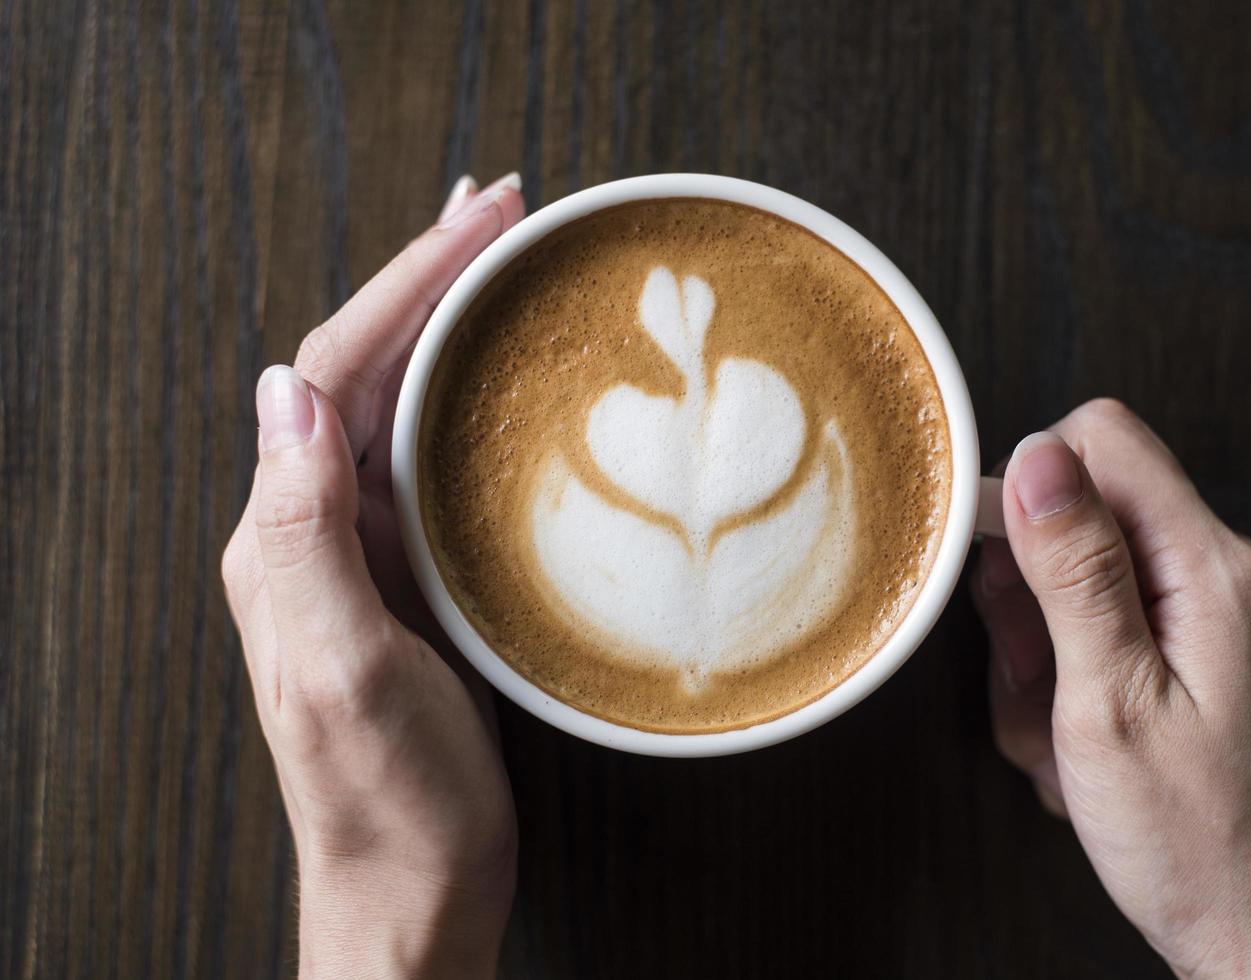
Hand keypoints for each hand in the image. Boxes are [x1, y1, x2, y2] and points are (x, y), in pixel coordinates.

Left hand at [222, 174, 525, 977]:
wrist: (413, 894)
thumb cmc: (387, 803)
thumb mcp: (342, 670)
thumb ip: (302, 534)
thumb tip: (286, 393)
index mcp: (286, 537)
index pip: (335, 371)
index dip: (407, 284)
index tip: (478, 222)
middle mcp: (315, 529)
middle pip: (367, 367)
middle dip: (432, 277)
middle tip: (506, 210)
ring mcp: (366, 552)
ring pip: (403, 403)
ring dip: (450, 322)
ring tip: (505, 259)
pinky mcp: (414, 579)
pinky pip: (435, 458)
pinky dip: (473, 395)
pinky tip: (510, 378)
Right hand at [973, 399, 1250, 978]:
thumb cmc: (1195, 842)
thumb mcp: (1109, 704)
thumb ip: (1073, 571)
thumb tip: (1034, 457)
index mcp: (1215, 569)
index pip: (1101, 439)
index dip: (1027, 488)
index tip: (994, 573)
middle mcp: (1228, 572)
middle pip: (1082, 515)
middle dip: (1030, 605)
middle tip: (1041, 689)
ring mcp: (1220, 613)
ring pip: (1080, 582)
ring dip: (1045, 660)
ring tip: (1065, 738)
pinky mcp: (1205, 649)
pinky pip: (1107, 629)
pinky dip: (1074, 686)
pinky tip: (1086, 751)